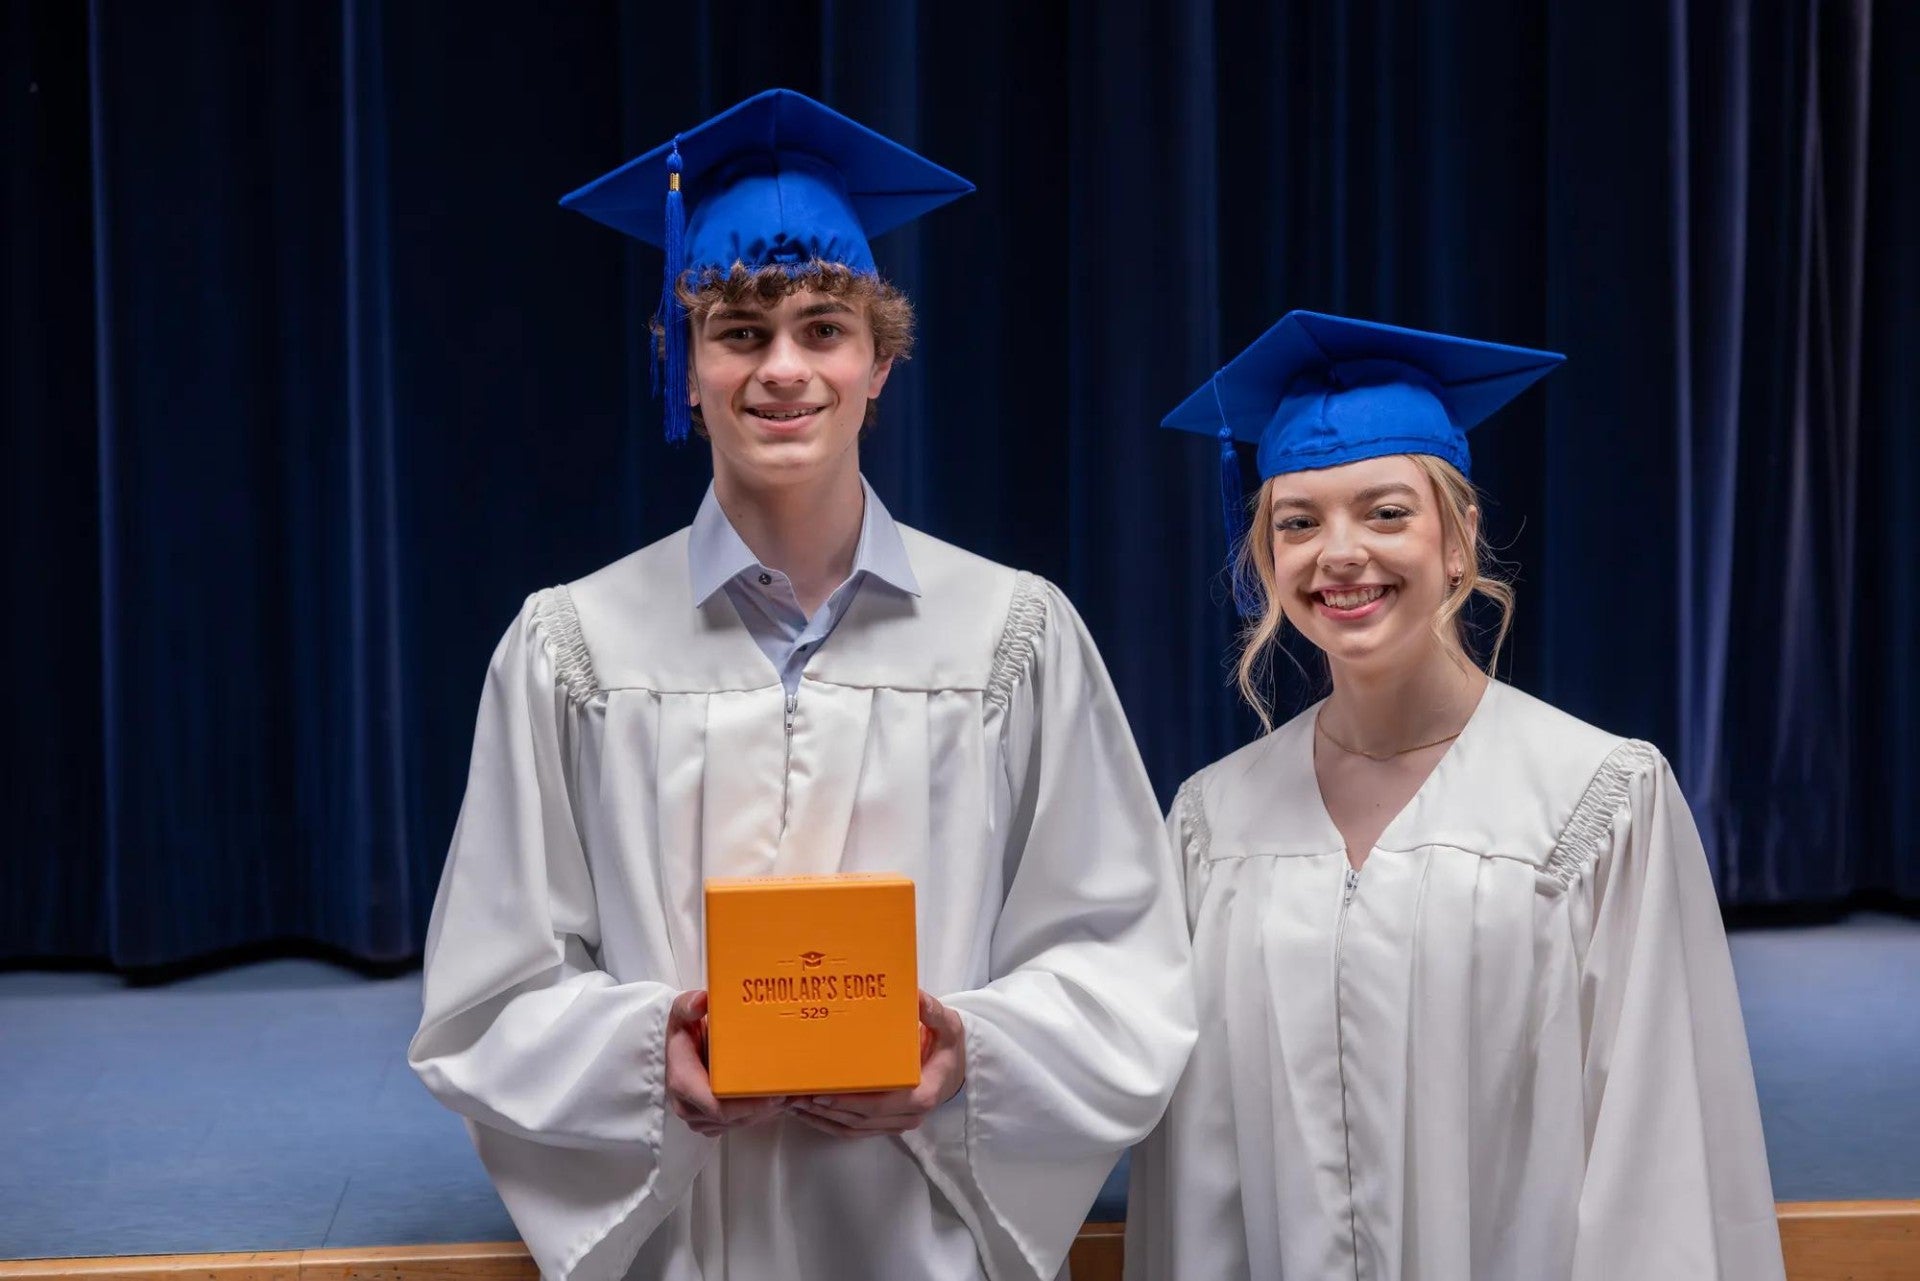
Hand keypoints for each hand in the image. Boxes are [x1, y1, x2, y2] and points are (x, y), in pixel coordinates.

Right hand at [664, 990, 787, 1138]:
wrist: (679, 1049)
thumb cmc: (685, 1031)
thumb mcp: (682, 1013)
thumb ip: (688, 1005)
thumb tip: (702, 1002)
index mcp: (683, 1084)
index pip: (719, 1107)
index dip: (750, 1105)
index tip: (776, 1094)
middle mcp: (689, 1108)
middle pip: (735, 1118)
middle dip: (766, 1108)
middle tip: (793, 1091)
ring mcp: (700, 1119)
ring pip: (740, 1123)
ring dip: (767, 1112)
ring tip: (792, 1094)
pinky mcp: (711, 1123)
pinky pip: (739, 1124)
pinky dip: (760, 1114)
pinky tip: (779, 1100)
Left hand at [789, 991, 966, 1138]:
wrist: (956, 1071)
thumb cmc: (948, 1047)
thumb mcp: (949, 1026)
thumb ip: (934, 1013)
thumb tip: (916, 995)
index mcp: (923, 1094)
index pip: (881, 1104)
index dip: (850, 1102)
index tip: (823, 1093)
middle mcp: (909, 1115)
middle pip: (861, 1119)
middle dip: (826, 1109)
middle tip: (796, 1094)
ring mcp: (895, 1124)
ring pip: (853, 1128)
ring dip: (821, 1119)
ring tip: (792, 1103)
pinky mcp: (884, 1126)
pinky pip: (853, 1131)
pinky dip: (828, 1124)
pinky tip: (806, 1112)